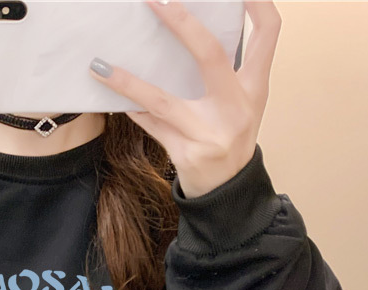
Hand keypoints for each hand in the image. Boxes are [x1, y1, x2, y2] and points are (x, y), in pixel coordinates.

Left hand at [89, 0, 281, 197]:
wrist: (227, 192)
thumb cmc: (229, 138)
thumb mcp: (240, 104)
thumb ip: (225, 70)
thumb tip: (187, 29)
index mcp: (254, 88)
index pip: (268, 34)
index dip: (258, 3)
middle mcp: (235, 108)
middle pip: (210, 55)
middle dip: (181, 23)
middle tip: (154, 1)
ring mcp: (209, 133)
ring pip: (162, 100)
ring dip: (127, 83)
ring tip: (99, 66)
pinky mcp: (185, 154)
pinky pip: (150, 126)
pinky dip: (130, 110)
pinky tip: (107, 97)